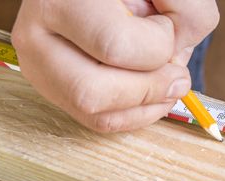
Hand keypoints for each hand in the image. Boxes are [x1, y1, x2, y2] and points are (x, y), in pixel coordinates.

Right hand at [11, 0, 218, 131]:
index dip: (158, 46)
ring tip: (166, 81)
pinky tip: (154, 92)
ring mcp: (41, 69)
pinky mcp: (56, 90)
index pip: (114, 46)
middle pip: (91, 93)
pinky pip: (100, 122)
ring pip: (95, 115)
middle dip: (149, 90)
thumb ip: (187, 14)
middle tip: (175, 74)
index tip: (167, 27)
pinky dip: (138, 113)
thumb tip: (177, 77)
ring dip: (146, 106)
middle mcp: (38, 36)